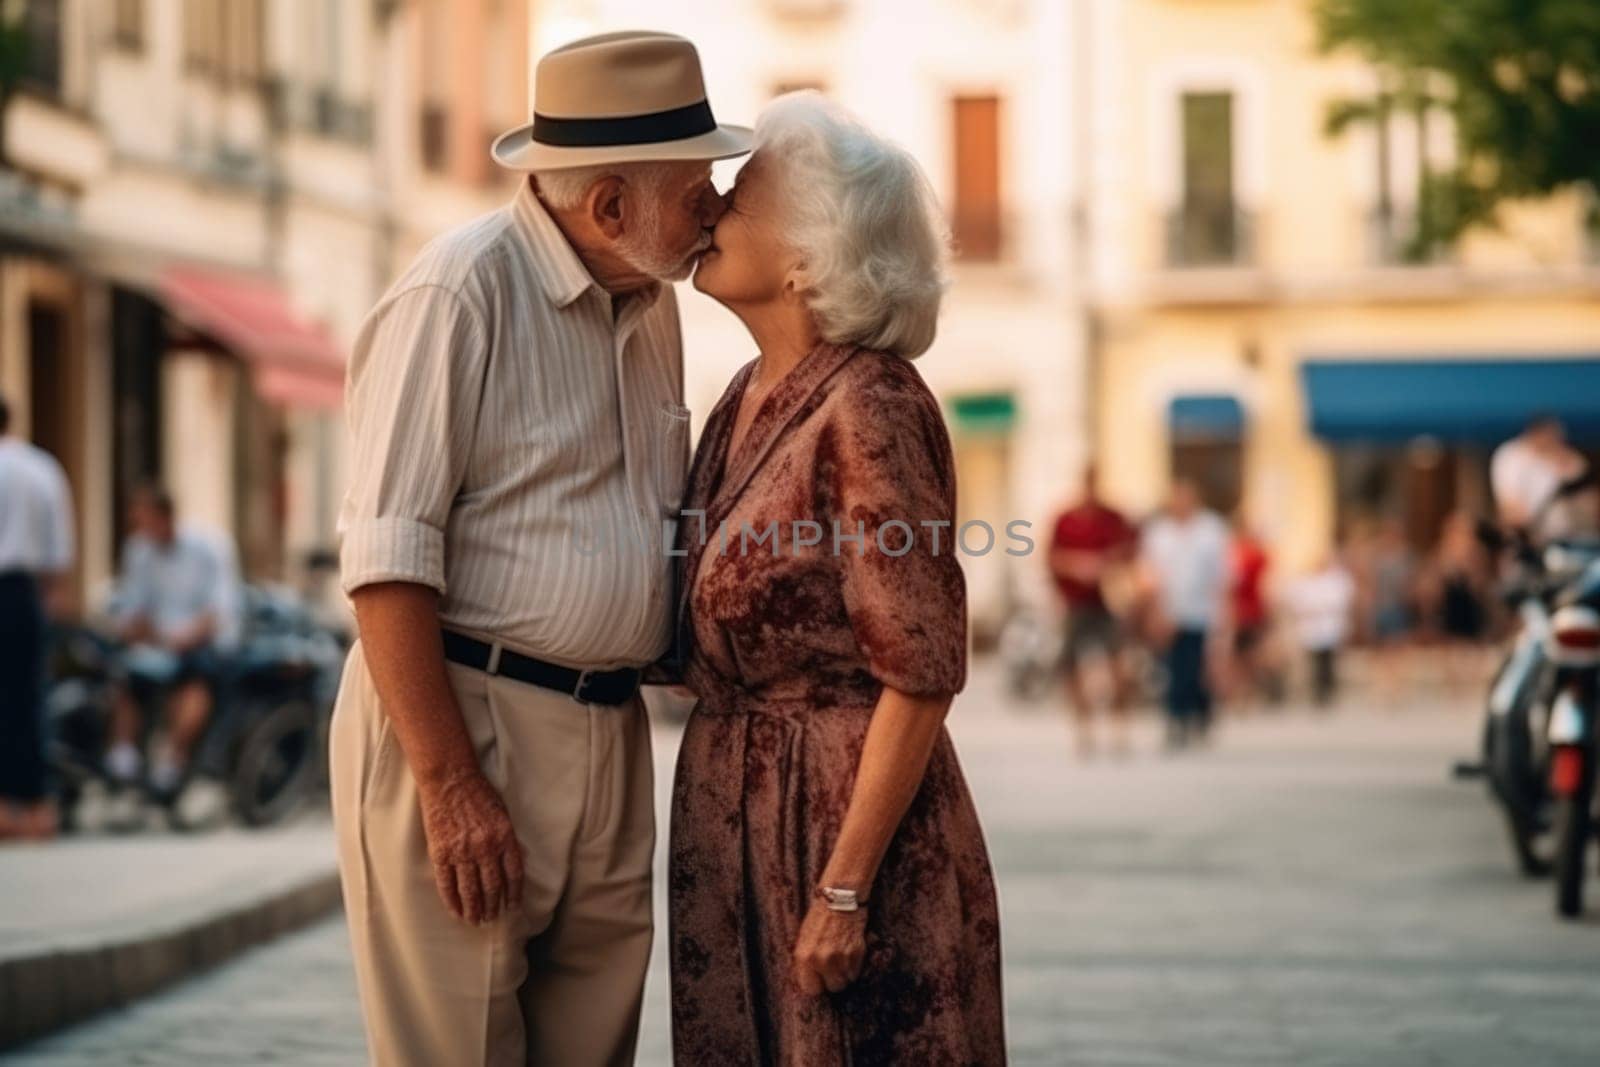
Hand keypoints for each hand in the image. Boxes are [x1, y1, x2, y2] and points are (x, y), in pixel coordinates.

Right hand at [416, 770, 524, 924]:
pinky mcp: (441, 853)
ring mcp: (462, 852)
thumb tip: (514, 863)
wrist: (450, 780)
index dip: (513, 894)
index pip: (513, 874)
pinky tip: (456, 912)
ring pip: (470, 890)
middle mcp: (485, 848)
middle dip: (493, 906)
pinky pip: (447, 884)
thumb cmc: (478, 793)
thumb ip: (508, 839)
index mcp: (504, 837)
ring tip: (476, 921)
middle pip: (492, 887)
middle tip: (492, 918)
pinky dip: (453, 901)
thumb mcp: (503, 814)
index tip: (512, 907)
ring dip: (474, 909)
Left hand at [791, 899, 867, 994]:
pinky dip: (854, 965)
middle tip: (832, 968)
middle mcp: (822, 961)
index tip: (819, 980)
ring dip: (845, 973)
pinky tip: (849, 951)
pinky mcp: (857, 953)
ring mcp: (841, 958)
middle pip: (832, 988)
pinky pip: (856, 971)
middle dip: (833, 980)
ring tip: (841, 957)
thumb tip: (811, 980)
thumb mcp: (804, 939)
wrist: (839, 898)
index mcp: (804, 957)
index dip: (817, 985)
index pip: (811, 989)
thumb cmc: (819, 917)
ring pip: (846, 981)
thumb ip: (806, 962)